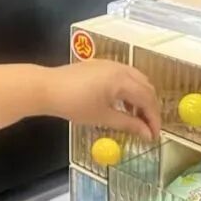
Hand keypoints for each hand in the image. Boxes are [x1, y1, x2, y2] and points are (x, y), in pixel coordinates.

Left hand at [43, 59, 159, 139]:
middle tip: (147, 127)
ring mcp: (110, 64)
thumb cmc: (73, 104)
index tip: (154, 135)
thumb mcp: (102, 117)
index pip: (148, 99)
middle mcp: (120, 68)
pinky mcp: (100, 65)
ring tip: (135, 118)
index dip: (153, 119)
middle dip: (149, 108)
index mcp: (122, 80)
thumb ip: (128, 124)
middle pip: (146, 87)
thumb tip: (147, 133)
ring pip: (136, 80)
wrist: (46, 88)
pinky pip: (124, 76)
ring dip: (140, 98)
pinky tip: (121, 105)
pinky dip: (128, 91)